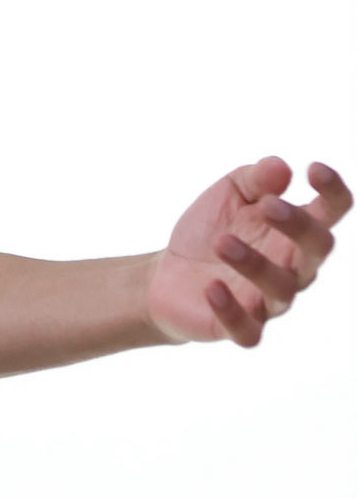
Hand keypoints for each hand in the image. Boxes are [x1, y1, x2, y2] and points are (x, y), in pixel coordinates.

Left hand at [146, 157, 348, 347]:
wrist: (164, 274)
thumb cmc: (208, 230)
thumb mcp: (227, 195)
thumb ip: (254, 179)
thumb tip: (281, 167)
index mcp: (294, 231)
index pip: (331, 211)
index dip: (332, 191)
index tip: (313, 169)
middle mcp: (292, 267)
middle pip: (317, 249)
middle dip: (299, 226)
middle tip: (269, 205)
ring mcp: (269, 300)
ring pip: (283, 288)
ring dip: (255, 263)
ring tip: (222, 242)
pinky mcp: (241, 327)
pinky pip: (249, 330)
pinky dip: (231, 311)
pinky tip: (212, 288)